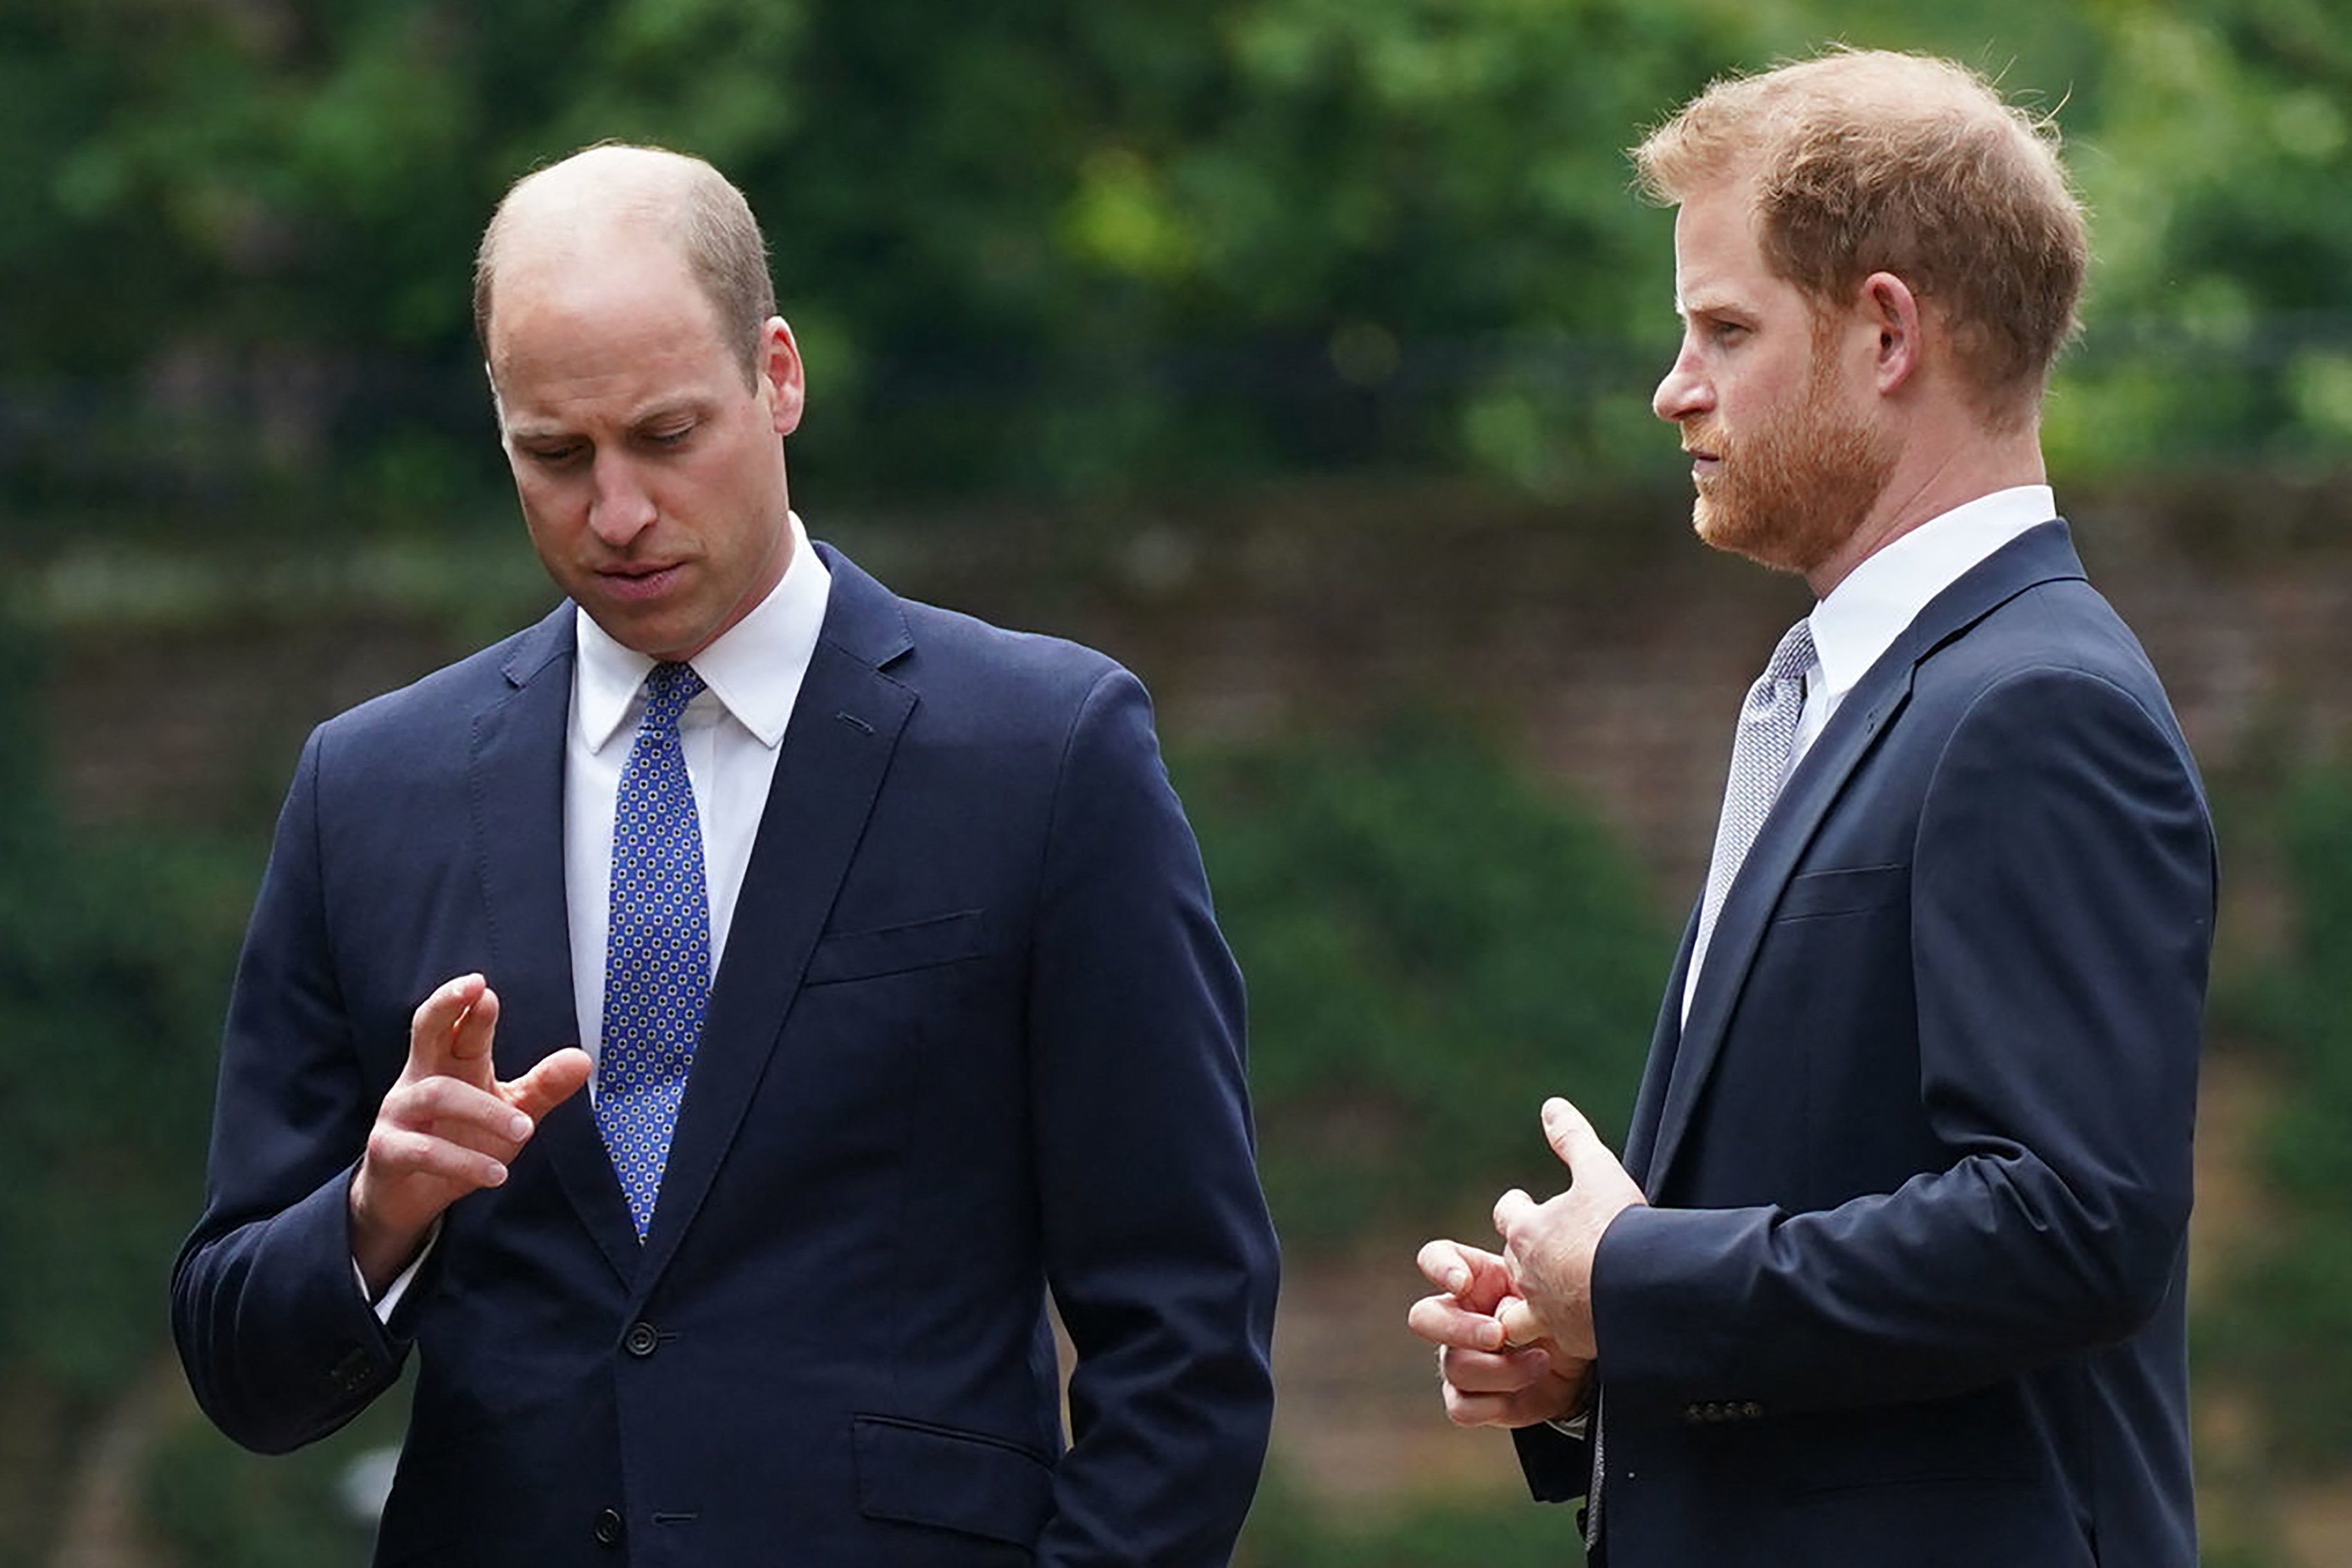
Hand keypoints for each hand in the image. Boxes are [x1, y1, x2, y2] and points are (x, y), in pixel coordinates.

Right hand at [348, 973, 590, 1294]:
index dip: (466, 1003)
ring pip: (438, 1094)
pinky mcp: (388, 1150)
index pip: (457, 1022)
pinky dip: (464, 1161)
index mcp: (452, 1060)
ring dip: (486, 1111)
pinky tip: (497, 1173)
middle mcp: (422, 1076)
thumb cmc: (463, 1140)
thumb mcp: (511, 1110)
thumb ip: (543, 1086)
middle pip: (427, 1028)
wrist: (413, 1197)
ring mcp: (400, 1111)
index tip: (484, 987)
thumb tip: (583, 1059)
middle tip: (476, 988)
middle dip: (446, 1005)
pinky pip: (423, 1150)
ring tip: (526, 1131)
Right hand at [1407, 1239, 1590, 1427]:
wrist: (1583, 1361)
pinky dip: (1493, 1404)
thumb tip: (1511, 1222)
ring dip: (1502, 1369)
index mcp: (1476, 1277)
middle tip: (1500, 1335)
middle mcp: (1459, 1317)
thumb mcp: (1552, 1281)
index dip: (1439, 1268)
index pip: (1435, 1258)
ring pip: (1454, 1366)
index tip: (1462, 1283)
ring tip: (1541, 1361)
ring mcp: (1461, 1359)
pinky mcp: (1471, 1398)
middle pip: (1425, 1317)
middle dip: (1461, 1329)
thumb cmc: (1562, 1312)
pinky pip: (1460, 1406)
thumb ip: (1531, 1260)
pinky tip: (1525, 1391)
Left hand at [1491, 1097, 1646, 1359]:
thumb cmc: (1616, 1226)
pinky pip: (1550, 1345)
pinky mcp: (1568, 1342)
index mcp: (1529, 1231)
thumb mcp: (1597, 1170)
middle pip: (1512, 1263)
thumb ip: (1573, 1138)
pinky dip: (1553, 1340)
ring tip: (1544, 1309)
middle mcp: (1527, 1273)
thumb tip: (1551, 1105)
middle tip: (1546, 1256)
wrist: (1639, 1288)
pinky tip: (1568, 1341)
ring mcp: (1544, 1312)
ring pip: (1517, 1314)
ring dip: (1526, 1309)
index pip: (1508, 1215)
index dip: (1518, 1208)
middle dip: (1525, 1258)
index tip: (1526, 1205)